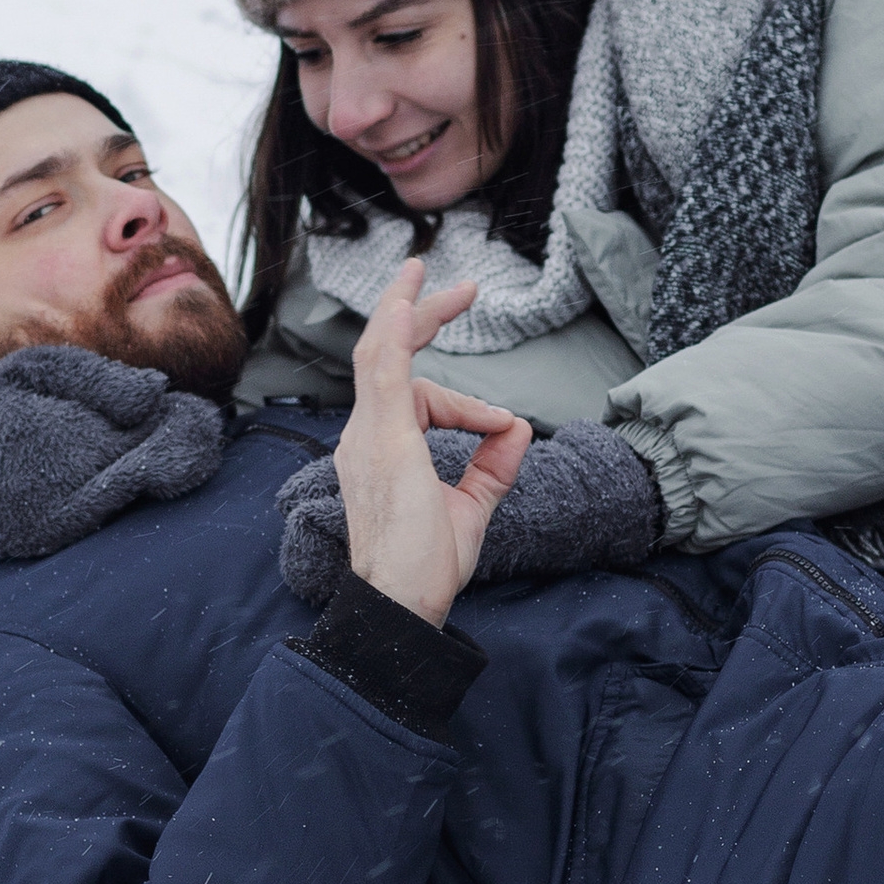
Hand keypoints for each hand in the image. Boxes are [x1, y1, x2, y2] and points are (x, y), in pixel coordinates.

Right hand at [336, 262, 531, 626]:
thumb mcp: (470, 510)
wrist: (401, 605)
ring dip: (409, 312)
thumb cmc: (425, 569)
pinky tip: (407, 305)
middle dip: (418, 315)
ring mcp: (367, 438)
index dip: (466, 404)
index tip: (502, 426)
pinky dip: (395, 335)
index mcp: (380, 450)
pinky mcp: (382, 443)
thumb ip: (492, 468)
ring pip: (381, 355)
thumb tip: (518, 428)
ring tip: (429, 278)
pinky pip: (383, 374)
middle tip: (461, 289)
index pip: (417, 396)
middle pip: (384, 356)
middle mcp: (364, 438)